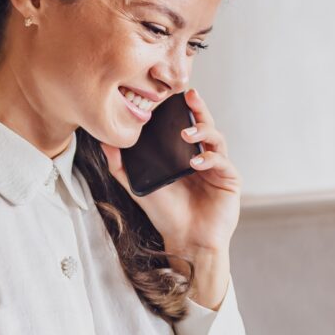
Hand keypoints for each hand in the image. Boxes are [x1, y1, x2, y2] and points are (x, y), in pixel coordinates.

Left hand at [99, 87, 241, 254]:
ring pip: (217, 139)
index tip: (174, 94)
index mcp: (185, 155)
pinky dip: (210, 158)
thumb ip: (121, 166)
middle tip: (189, 97)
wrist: (186, 240)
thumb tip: (104, 142)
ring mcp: (219, 167)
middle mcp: (204, 157)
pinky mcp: (230, 179)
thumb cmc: (166, 215)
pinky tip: (196, 161)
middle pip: (205, 125)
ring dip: (203, 132)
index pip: (186, 125)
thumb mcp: (138, 187)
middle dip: (198, 109)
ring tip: (187, 134)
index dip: (183, 109)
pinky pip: (222, 161)